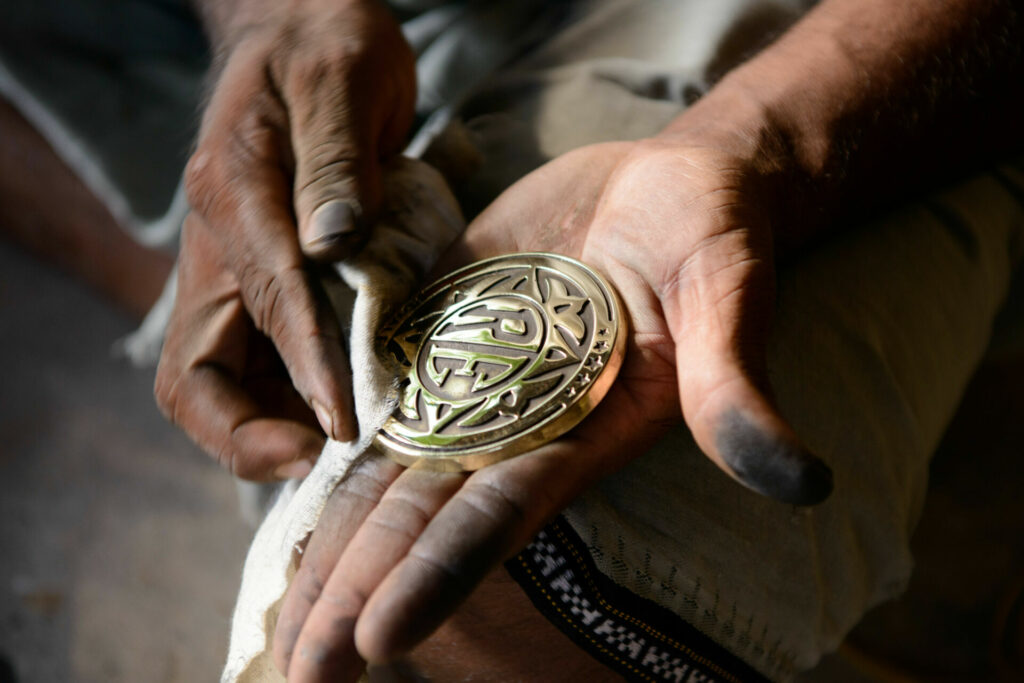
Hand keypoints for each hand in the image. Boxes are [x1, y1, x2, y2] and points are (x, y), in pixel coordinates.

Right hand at [156, 0, 414, 476]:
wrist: (301, 32)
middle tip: (324, 457)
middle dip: (249, 433)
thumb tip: (335, 244)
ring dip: (272, 427)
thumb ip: (338, 160)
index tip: (341, 423)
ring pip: (224, 379)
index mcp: (233, 188)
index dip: (301, 366)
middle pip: (196, 372)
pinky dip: (292, 399)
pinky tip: (344, 413)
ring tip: (343, 450)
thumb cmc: (327, 46)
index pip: (261, 295)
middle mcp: (221, 243)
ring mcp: (234, 268)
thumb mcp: (343, 79)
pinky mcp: (260, 280)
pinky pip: (258, 361)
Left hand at [270, 114, 832, 679]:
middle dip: (357, 590)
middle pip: (419, 517)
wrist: (663, 186)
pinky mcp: (439, 331)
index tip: (377, 638)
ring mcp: (469, 382)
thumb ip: (734, 388)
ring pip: (384, 473)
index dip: (438, 575)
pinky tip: (275, 485)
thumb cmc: (711, 240)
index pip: (496, 518)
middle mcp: (514, 426)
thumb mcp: (727, 300)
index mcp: (578, 435)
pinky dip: (325, 442)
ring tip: (274, 618)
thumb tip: (799, 480)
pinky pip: (372, 392)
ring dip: (330, 541)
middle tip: (292, 669)